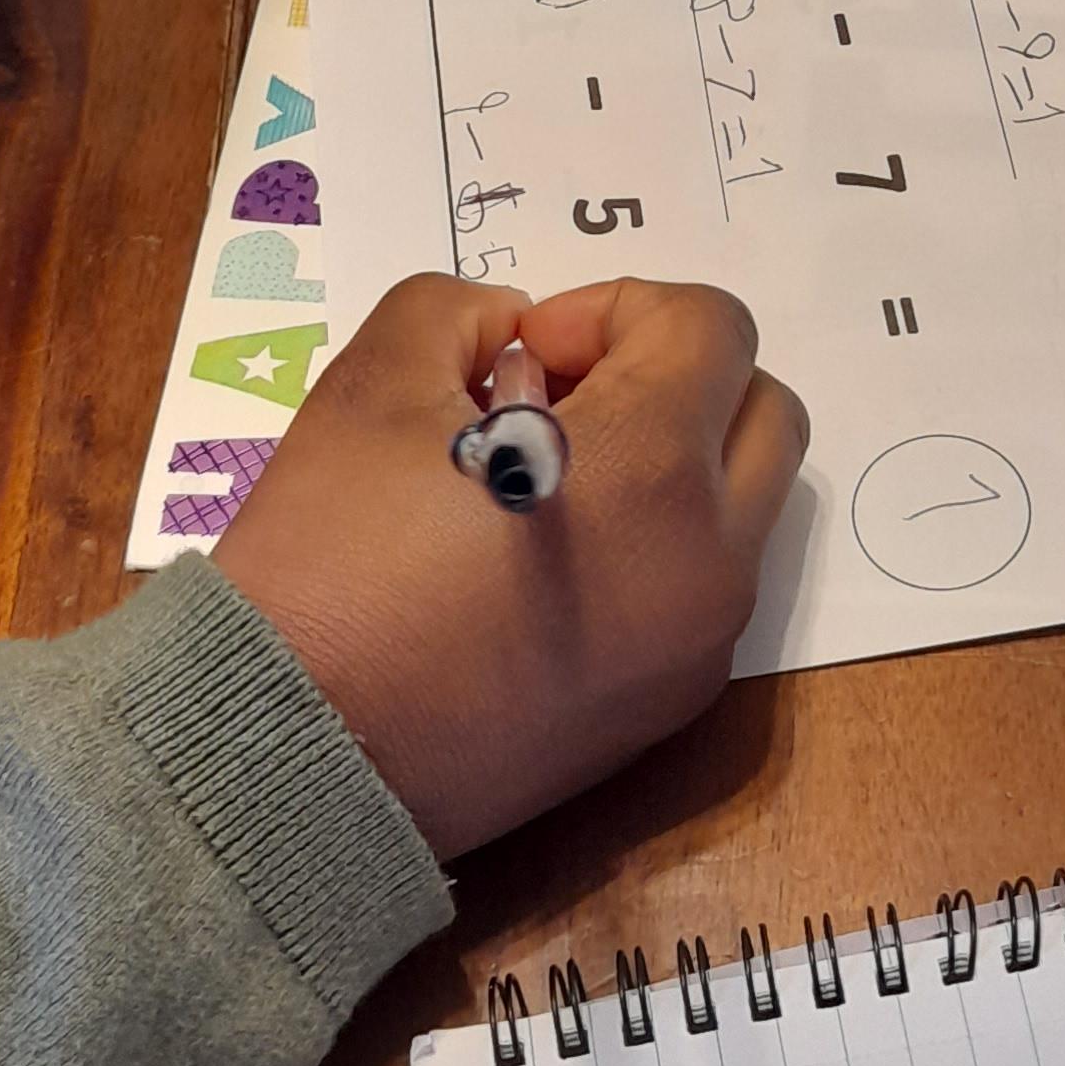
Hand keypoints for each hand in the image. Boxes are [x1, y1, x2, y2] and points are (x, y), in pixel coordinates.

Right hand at [216, 275, 808, 863]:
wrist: (298, 756)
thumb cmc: (332, 562)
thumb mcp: (372, 383)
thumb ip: (460, 313)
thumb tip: (516, 338)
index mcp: (652, 467)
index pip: (713, 328)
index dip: (619, 309)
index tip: (530, 354)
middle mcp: (708, 558)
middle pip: (765, 411)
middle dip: (678, 379)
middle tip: (562, 402)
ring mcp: (699, 644)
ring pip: (748, 508)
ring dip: (679, 465)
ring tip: (552, 483)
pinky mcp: (670, 709)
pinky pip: (706, 592)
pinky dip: (663, 549)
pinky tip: (547, 563)